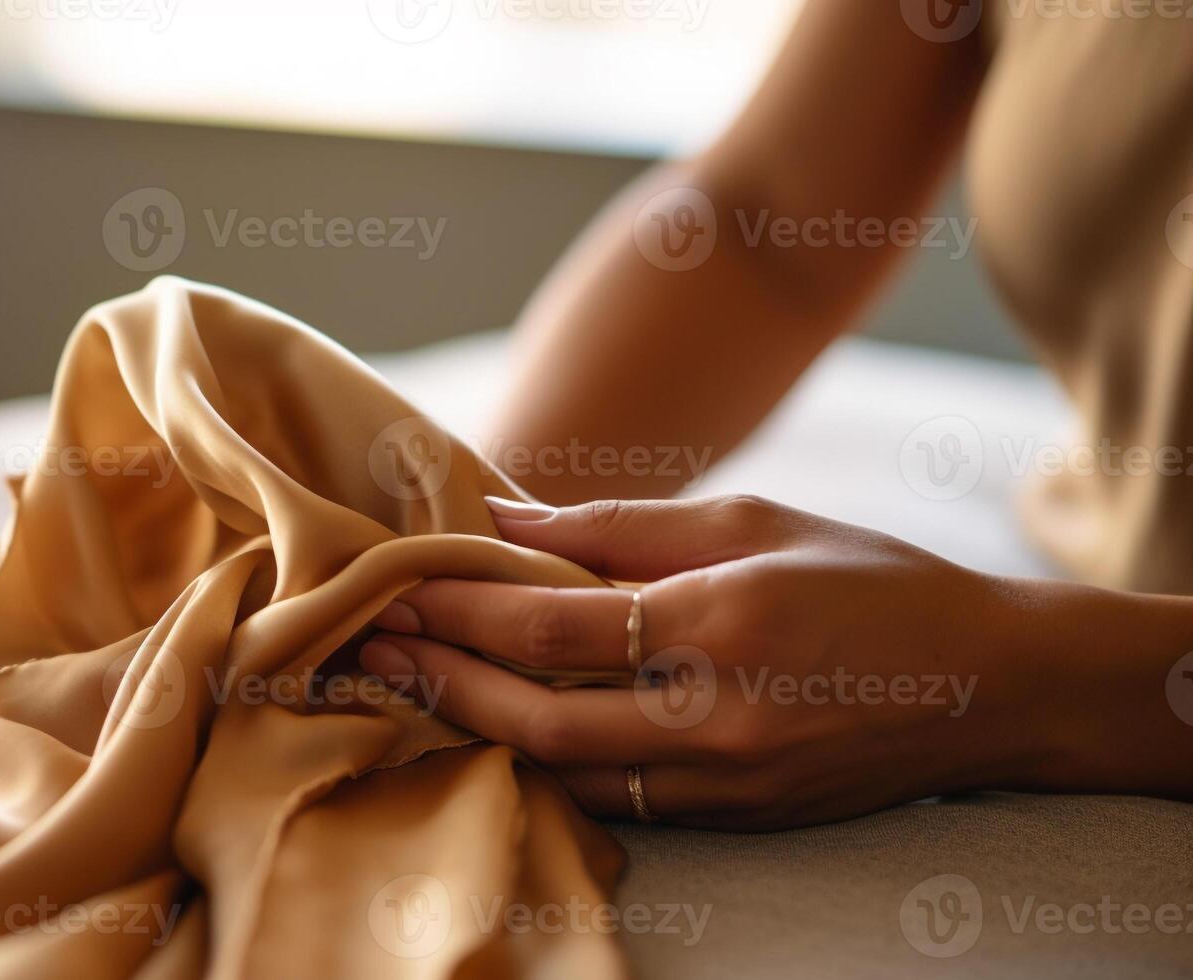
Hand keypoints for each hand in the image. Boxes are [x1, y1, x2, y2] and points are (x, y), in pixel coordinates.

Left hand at [359, 495, 1061, 830]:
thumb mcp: (754, 519)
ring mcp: (726, 782)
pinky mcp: (737, 820)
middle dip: (439, 680)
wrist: (989, 686)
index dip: (458, 611)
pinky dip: (546, 767)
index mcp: (721, 620)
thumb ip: (620, 526)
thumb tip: (504, 518)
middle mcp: (716, 716)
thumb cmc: (870, 581)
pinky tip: (501, 730)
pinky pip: (614, 802)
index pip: (550, 627)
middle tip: (371, 647)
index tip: (394, 586)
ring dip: (478, 731)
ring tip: (414, 688)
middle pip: (535, 715)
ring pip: (563, 773)